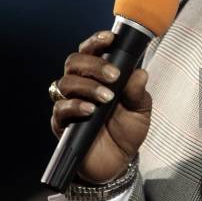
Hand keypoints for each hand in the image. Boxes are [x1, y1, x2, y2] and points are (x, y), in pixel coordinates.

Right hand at [51, 31, 150, 183]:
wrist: (118, 163)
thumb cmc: (127, 130)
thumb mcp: (141, 109)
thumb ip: (138, 91)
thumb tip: (139, 73)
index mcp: (99, 75)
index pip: (91, 51)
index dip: (97, 41)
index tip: (110, 38)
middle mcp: (81, 84)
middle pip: (74, 62)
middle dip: (94, 65)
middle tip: (114, 76)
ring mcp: (69, 102)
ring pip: (65, 82)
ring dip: (88, 86)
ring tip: (107, 98)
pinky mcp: (61, 123)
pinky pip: (60, 108)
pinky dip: (75, 105)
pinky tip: (90, 110)